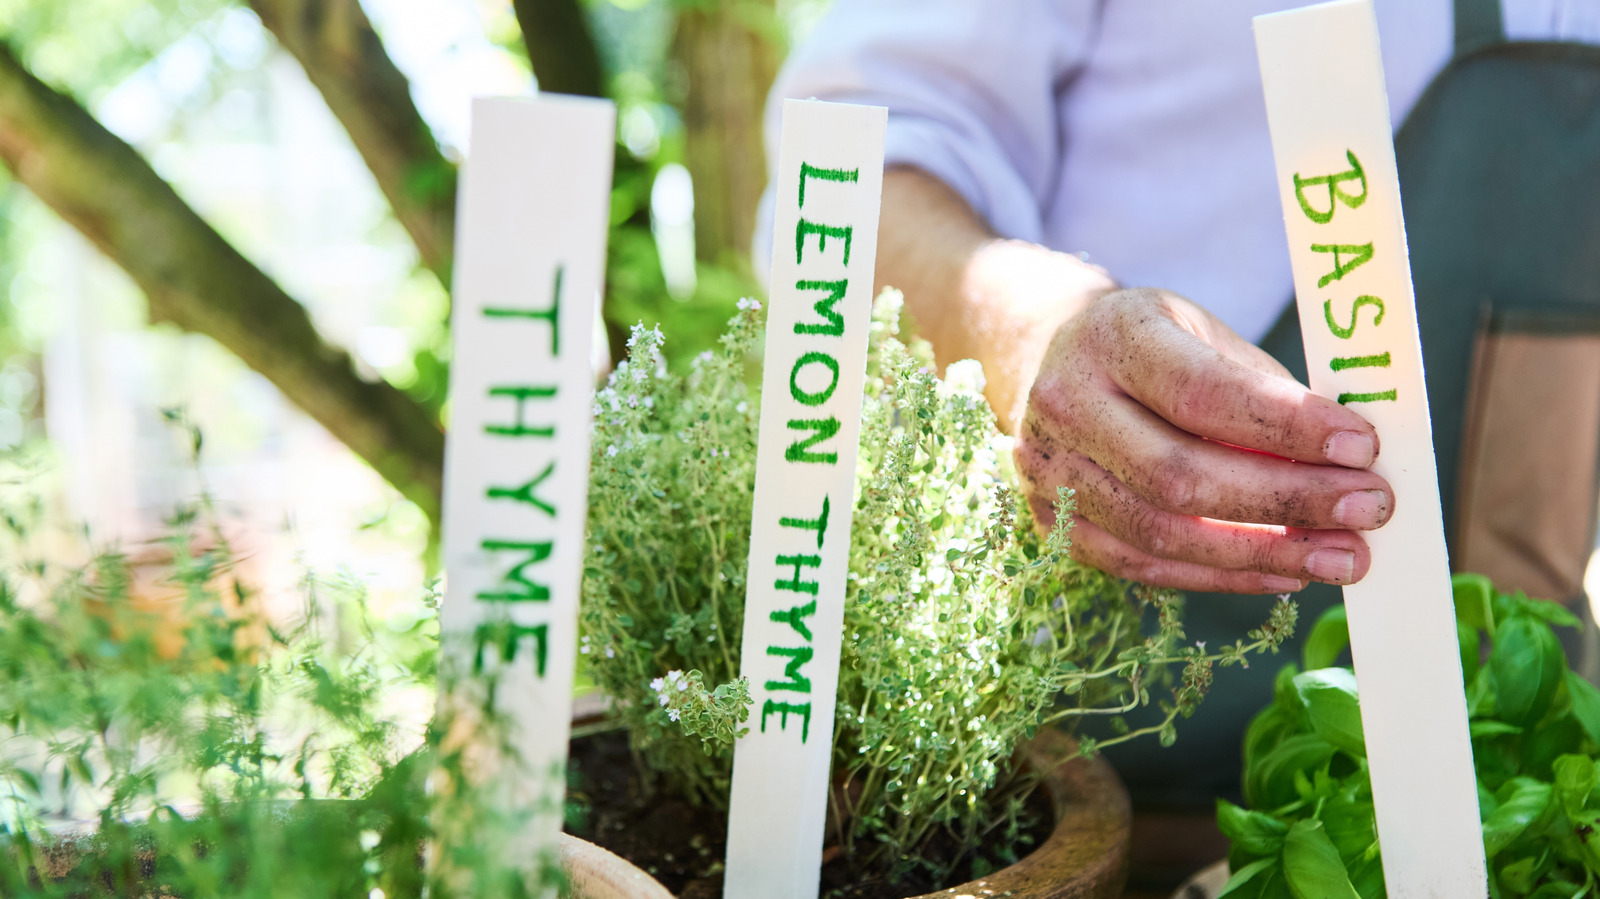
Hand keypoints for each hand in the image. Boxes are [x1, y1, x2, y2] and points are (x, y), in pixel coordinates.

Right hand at [1014, 287, 1393, 593]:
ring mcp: (1049, 473)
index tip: (1361, 447)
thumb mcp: (1207, 335)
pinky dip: (1222, 576)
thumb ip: (1265, 392)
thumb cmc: (1155, 346)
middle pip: (1178, 474)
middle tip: (1367, 509)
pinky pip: (1145, 568)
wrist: (1055, 360)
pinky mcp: (1054, 527)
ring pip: (1161, 533)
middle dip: (1285, 500)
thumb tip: (1349, 461)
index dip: (1285, 427)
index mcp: (1109, 339)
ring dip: (1262, 553)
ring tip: (1341, 557)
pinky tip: (1285, 571)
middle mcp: (1065, 406)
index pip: (1200, 393)